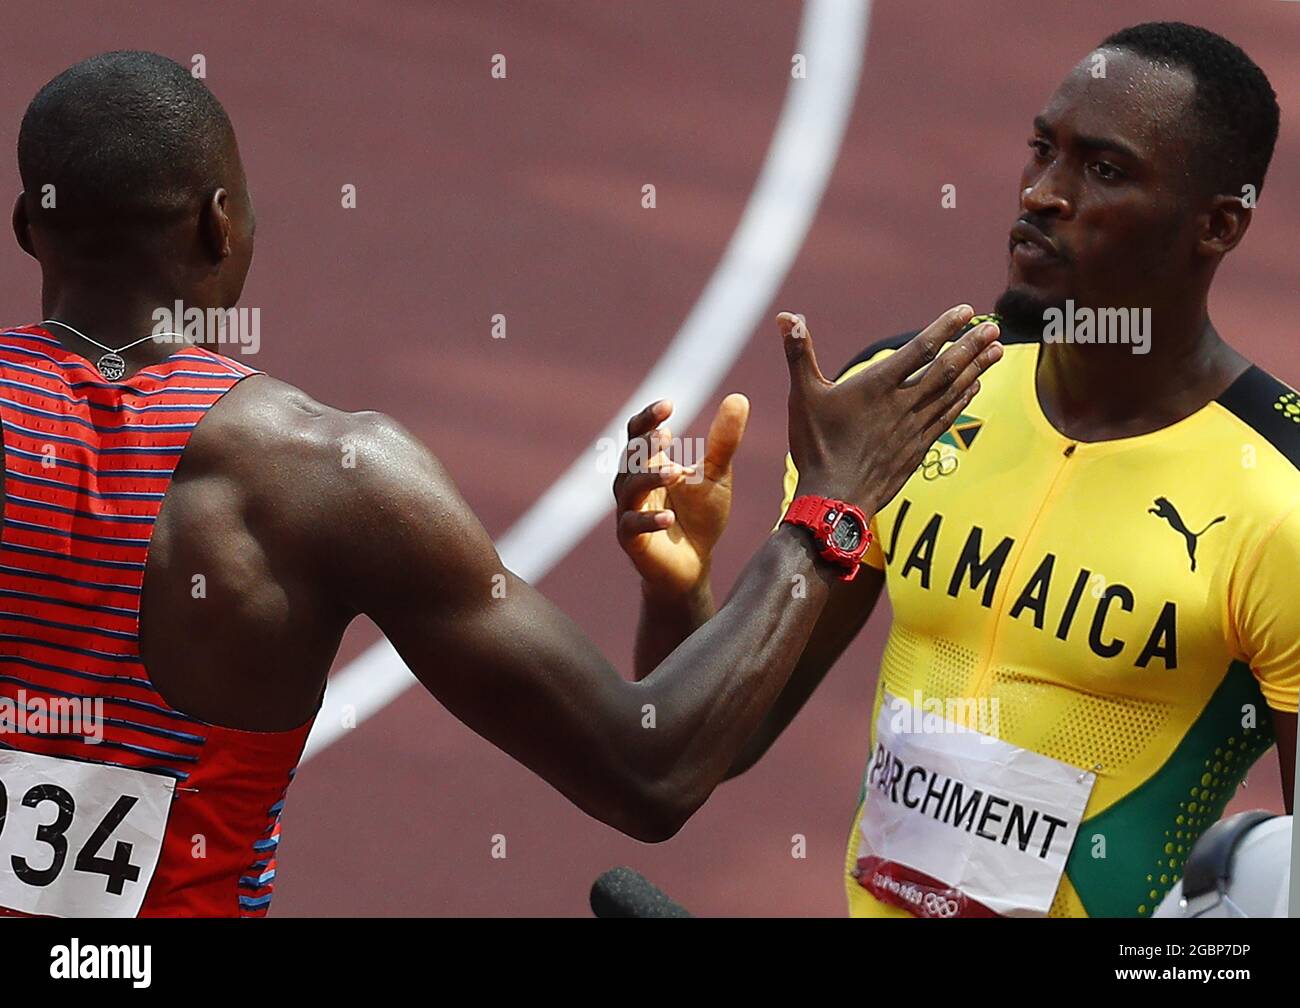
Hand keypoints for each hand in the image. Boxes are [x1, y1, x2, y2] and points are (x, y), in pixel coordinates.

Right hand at [614, 394, 749, 598]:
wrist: (694, 565)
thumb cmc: (700, 516)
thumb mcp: (716, 475)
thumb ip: (723, 441)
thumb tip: (739, 397)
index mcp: (648, 463)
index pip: (638, 433)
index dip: (648, 418)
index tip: (668, 405)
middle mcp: (632, 483)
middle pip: (629, 455)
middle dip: (645, 444)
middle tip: (666, 434)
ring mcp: (629, 511)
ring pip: (629, 488)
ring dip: (650, 478)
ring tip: (675, 472)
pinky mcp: (632, 541)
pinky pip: (633, 526)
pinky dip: (649, 520)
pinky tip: (669, 518)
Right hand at [779, 305, 1000, 513]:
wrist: (834, 500)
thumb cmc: (816, 446)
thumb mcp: (802, 395)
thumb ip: (798, 353)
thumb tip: (787, 315)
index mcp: (876, 387)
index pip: (919, 349)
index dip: (945, 328)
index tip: (967, 311)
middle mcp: (901, 405)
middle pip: (945, 370)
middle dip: (971, 347)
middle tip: (995, 328)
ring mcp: (913, 428)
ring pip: (951, 393)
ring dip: (976, 370)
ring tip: (996, 351)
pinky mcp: (916, 449)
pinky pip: (946, 418)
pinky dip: (962, 400)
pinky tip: (974, 388)